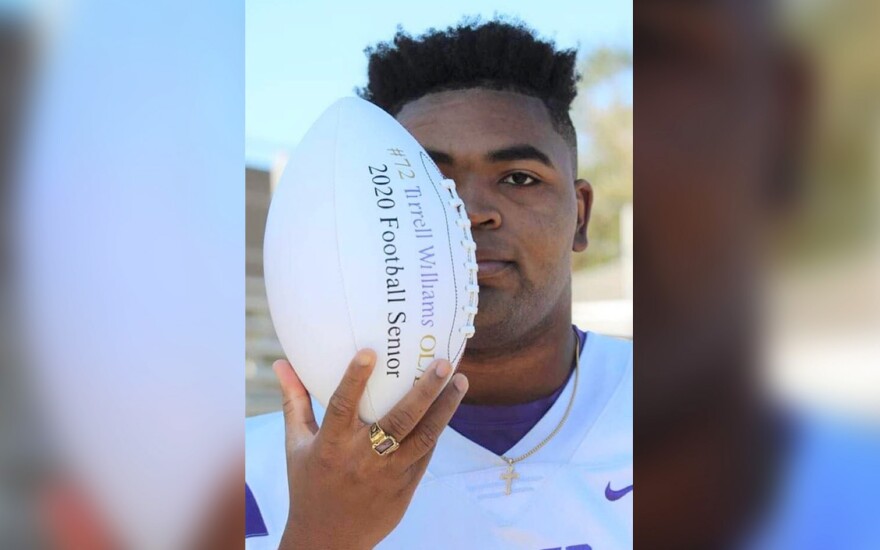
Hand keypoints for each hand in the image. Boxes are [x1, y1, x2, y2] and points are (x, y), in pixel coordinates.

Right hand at [274, 349, 467, 549]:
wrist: (328, 540)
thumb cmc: (309, 484)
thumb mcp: (296, 445)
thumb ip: (294, 401)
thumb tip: (281, 363)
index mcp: (331, 446)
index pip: (342, 407)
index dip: (354, 379)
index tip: (370, 352)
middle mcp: (362, 458)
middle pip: (398, 420)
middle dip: (425, 390)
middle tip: (444, 363)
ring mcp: (388, 474)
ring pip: (423, 437)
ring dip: (445, 408)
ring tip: (461, 381)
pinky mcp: (405, 487)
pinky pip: (425, 453)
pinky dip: (437, 429)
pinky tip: (448, 407)